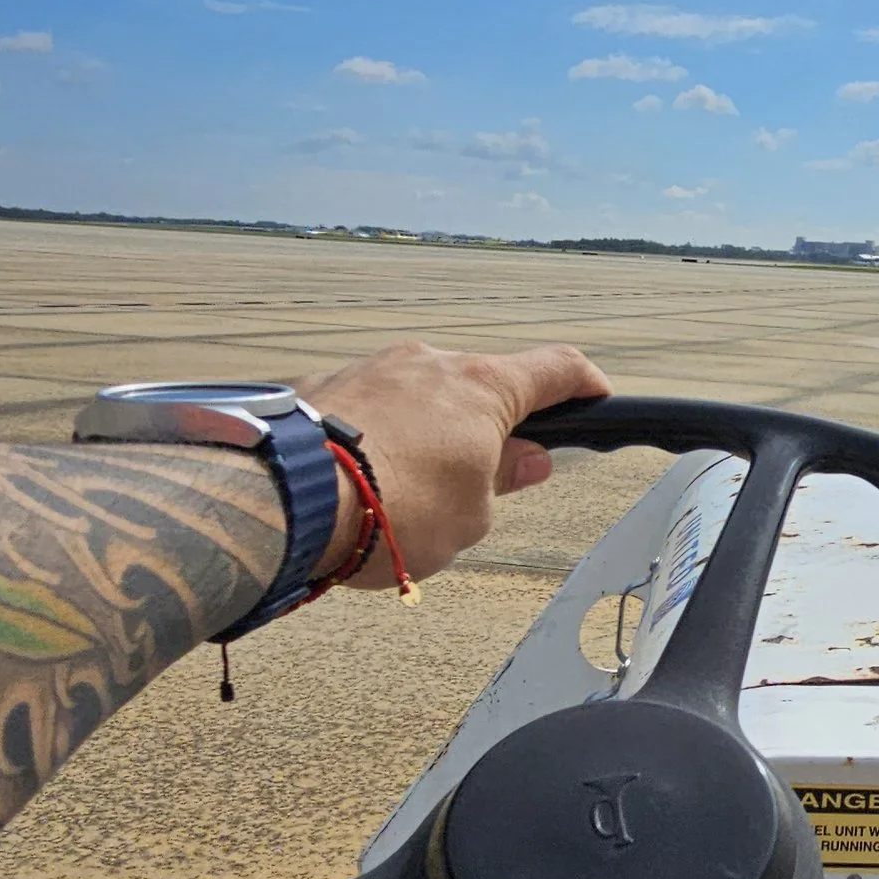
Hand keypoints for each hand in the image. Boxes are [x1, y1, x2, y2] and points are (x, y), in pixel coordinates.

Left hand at [295, 339, 609, 584]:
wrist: (282, 498)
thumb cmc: (390, 508)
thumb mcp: (470, 516)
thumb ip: (502, 480)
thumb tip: (527, 460)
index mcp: (483, 388)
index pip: (555, 368)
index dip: (584, 384)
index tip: (596, 396)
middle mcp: (428, 362)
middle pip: (479, 386)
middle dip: (489, 428)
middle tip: (486, 480)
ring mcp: (371, 368)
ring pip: (418, 396)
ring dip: (426, 434)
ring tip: (407, 495)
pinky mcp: (320, 387)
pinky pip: (366, 408)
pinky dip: (376, 438)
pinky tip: (359, 481)